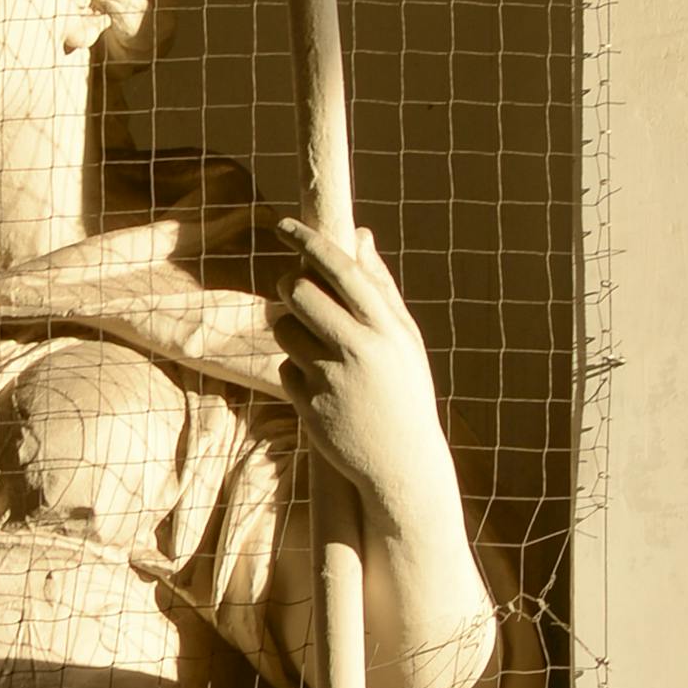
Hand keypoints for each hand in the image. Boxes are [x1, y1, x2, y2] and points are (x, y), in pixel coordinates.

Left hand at [274, 222, 467, 550]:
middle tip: (296, 288)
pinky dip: (296, 368)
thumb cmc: (404, 390)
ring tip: (315, 343)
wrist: (401, 462)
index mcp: (387, 328)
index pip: (341, 269)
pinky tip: (321, 385)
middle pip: (301, 292)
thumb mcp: (404, 339)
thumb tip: (359, 235)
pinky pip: (285, 367)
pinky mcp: (308, 405)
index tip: (283, 224)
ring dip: (289, 326)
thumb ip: (379, 287)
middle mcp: (358, 349)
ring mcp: (331, 378)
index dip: (308, 241)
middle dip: (291, 283)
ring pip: (284, 328)